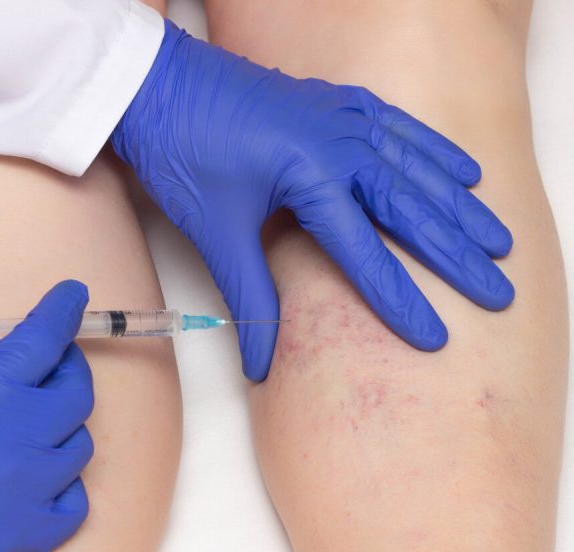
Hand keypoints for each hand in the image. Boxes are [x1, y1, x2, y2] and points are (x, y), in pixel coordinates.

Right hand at [0, 281, 93, 551]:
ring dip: (67, 426)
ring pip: (81, 446)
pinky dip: (67, 485)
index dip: (61, 312)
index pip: (40, 342)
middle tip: (51, 362)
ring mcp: (33, 493)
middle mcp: (20, 443)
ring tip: (40, 423)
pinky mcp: (33, 538)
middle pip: (75, 392)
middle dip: (69, 367)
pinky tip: (42, 481)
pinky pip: (76, 503)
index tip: (73, 295)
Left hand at [112, 21, 513, 380]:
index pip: (367, 254)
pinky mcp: (335, 103)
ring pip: (418, 168)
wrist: (156, 86)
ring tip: (498, 240)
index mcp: (311, 175)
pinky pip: (400, 129)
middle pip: (413, 209)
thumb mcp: (217, 233)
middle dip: (457, 256)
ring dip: (460, 207)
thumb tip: (263, 363)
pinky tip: (463, 171)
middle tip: (497, 291)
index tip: (435, 337)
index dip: (402, 300)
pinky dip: (434, 153)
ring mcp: (341, 116)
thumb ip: (250, 297)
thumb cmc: (182, 155)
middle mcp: (340, 142)